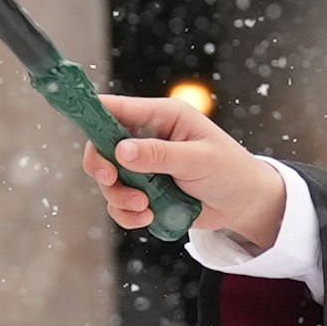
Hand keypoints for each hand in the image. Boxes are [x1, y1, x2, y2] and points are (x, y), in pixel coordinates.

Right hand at [81, 91, 288, 248]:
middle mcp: (147, 137)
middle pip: (101, 147)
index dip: (92, 116)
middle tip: (112, 181)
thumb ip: (160, 155)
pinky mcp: (145, 191)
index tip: (82, 134)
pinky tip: (149, 217)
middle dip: (103, 168)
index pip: (115, 108)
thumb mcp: (199, 160)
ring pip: (109, 180)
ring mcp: (144, 166)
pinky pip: (120, 203)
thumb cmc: (230, 170)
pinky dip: (128, 214)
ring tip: (146, 207)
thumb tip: (122, 151)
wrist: (244, 203)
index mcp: (161, 116)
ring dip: (120, 197)